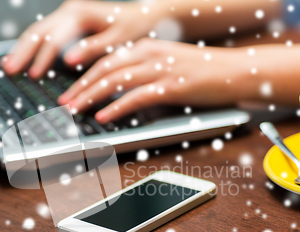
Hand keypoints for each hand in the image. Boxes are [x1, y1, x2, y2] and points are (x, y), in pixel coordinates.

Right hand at [1, 0, 166, 77]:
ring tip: (8, 65)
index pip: (55, 37)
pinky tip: (22, 58)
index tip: (34, 74)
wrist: (144, 15)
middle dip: (23, 51)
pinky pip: (44, 33)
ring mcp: (66, 14)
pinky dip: (32, 46)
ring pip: (38, 30)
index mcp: (80, 13)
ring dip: (22, 48)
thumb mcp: (117, 40)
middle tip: (9, 70)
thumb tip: (68, 61)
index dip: (43, 57)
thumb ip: (92, 49)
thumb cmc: (134, 27)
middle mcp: (70, 10)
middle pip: (39, 31)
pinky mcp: (67, 21)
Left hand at [59, 38, 250, 122]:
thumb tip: (120, 91)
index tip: (70, 90)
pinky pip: (137, 97)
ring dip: (91, 96)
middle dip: (80, 87)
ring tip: (75, 110)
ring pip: (115, 81)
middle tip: (64, 102)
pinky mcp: (171, 86)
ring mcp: (160, 69)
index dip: (84, 77)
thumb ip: (144, 72)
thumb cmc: (202, 70)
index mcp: (146, 47)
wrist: (234, 70)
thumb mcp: (168, 63)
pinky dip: (117, 107)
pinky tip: (104, 116)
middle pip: (104, 69)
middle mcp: (149, 54)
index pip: (106, 61)